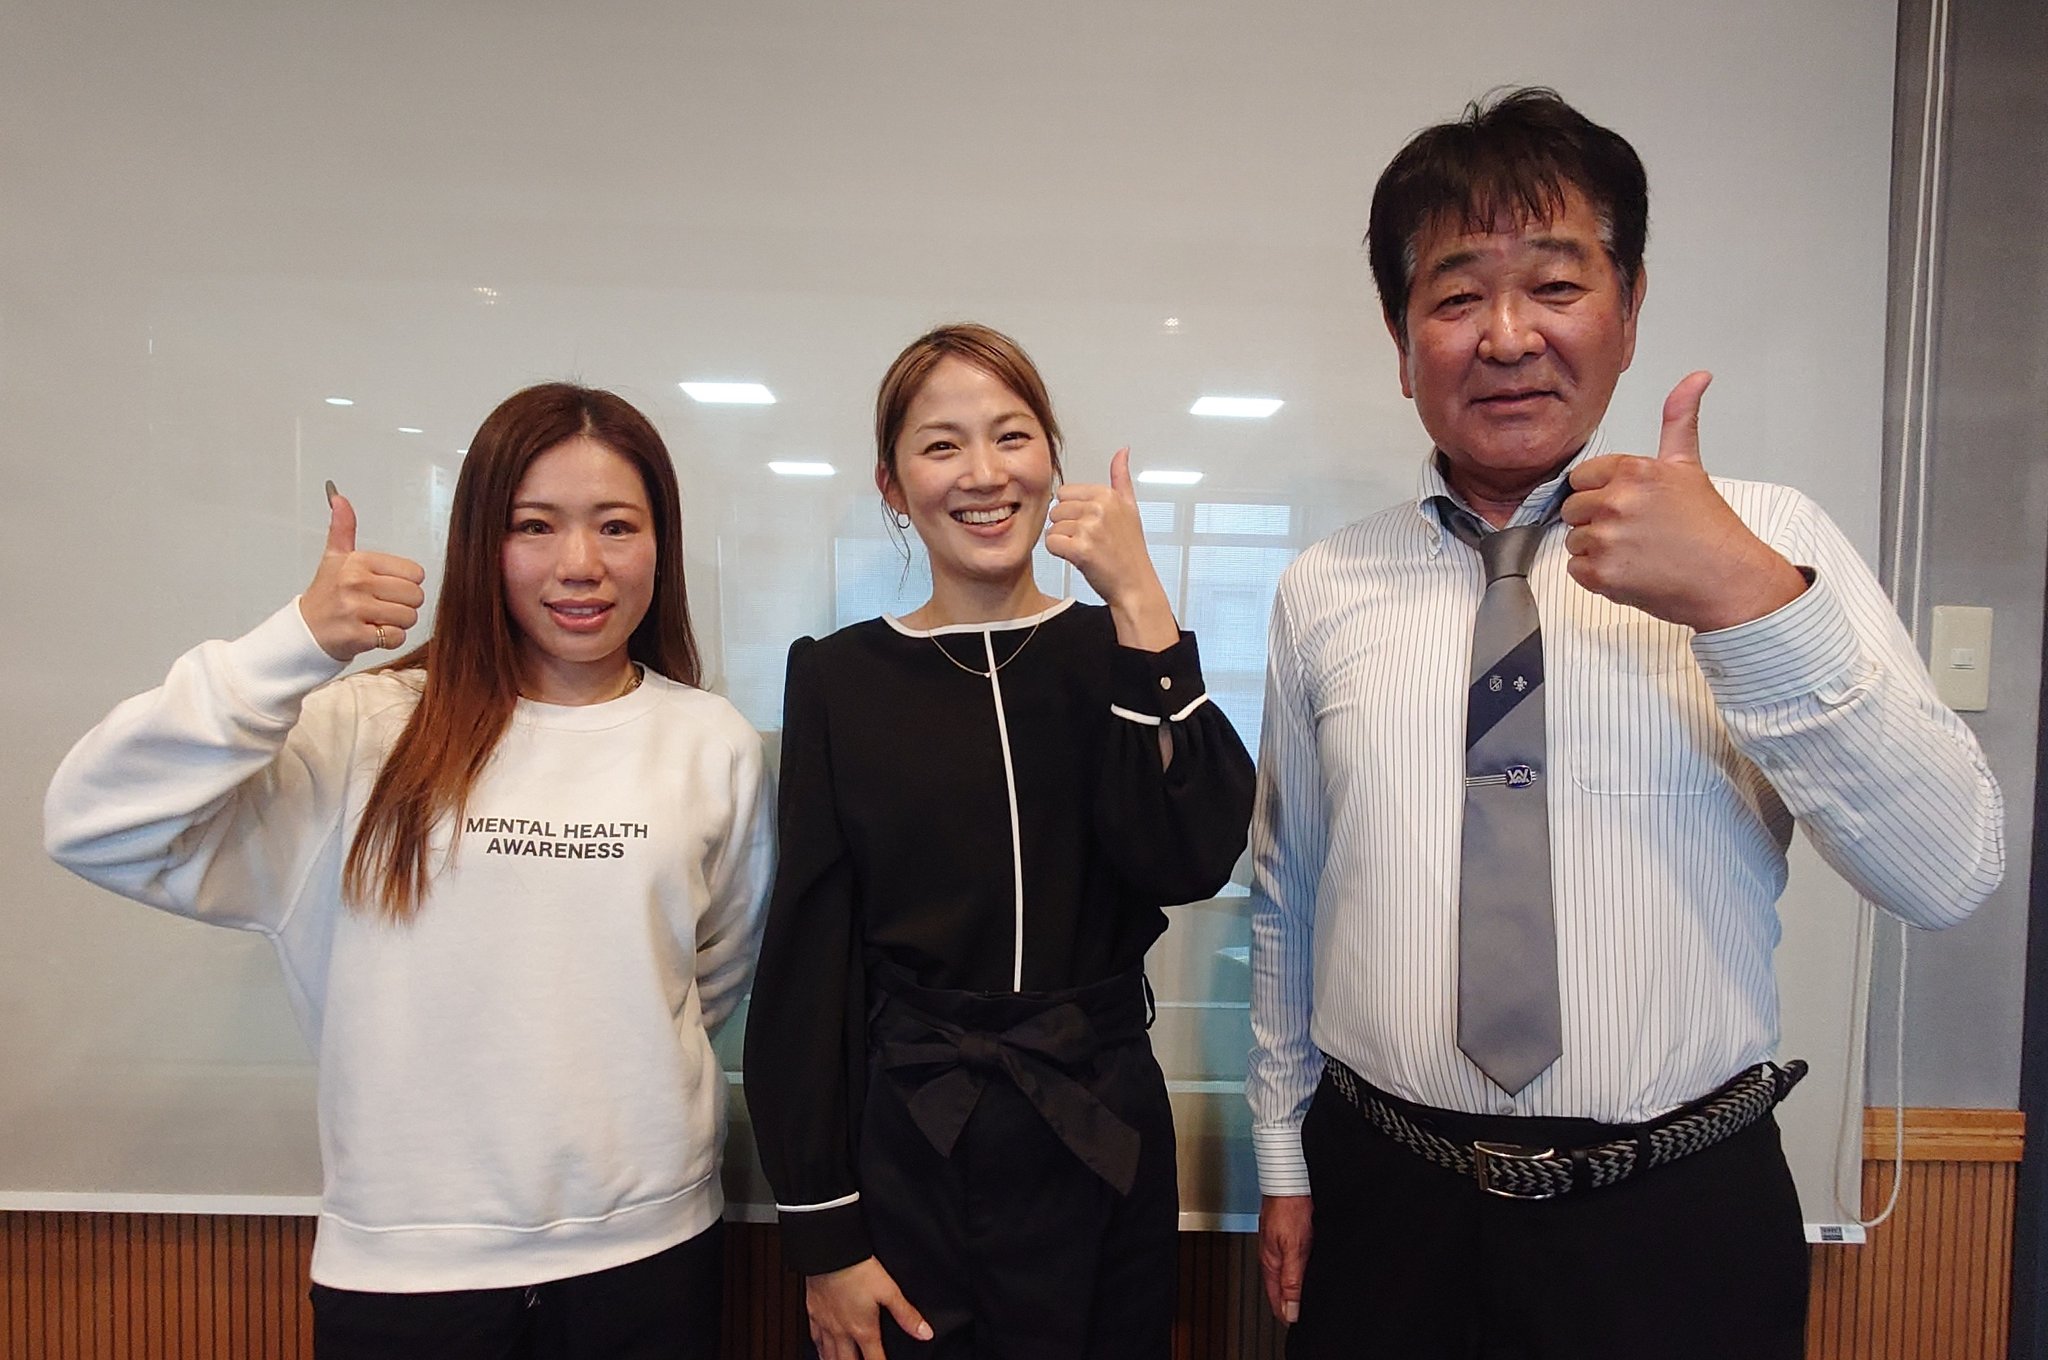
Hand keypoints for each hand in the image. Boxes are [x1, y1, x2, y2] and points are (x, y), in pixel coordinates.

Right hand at [298, 484, 427, 662]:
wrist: (305, 631)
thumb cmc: (326, 595)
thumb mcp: (334, 558)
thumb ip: (342, 528)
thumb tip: (339, 497)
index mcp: (358, 562)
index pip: (415, 573)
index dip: (405, 583)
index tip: (384, 588)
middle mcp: (356, 583)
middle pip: (415, 596)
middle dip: (403, 605)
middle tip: (381, 606)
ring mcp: (356, 610)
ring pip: (409, 617)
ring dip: (397, 623)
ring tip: (375, 619)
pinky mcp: (357, 636)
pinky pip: (396, 637)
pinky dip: (388, 640)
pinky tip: (371, 633)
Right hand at [805, 1257, 932, 1359]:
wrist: (829, 1253)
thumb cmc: (857, 1270)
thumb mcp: (889, 1291)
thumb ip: (906, 1315)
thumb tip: (925, 1332)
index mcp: (863, 1329)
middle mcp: (843, 1332)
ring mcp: (826, 1324)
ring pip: (829, 1356)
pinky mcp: (813, 1313)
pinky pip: (815, 1339)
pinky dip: (820, 1351)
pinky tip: (822, 1352)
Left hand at [1044, 448, 1177, 649]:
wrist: (1135, 585)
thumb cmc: (1129, 551)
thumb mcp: (1130, 508)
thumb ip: (1121, 478)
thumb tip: (1122, 451)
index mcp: (1108, 495)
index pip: (1065, 493)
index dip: (1073, 512)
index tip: (1091, 526)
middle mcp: (1100, 508)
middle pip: (1056, 510)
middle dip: (1067, 527)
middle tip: (1089, 541)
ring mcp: (1090, 528)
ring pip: (1053, 527)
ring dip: (1064, 541)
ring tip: (1086, 550)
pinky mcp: (1081, 549)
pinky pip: (1051, 543)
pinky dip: (1059, 553)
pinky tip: (1078, 558)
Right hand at [1259, 1194, 1311, 1323]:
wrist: (1291, 1178)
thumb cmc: (1289, 1208)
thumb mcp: (1294, 1249)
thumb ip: (1292, 1280)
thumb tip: (1291, 1310)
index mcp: (1271, 1263)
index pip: (1276, 1301)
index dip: (1288, 1315)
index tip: (1299, 1325)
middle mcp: (1274, 1256)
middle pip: (1282, 1289)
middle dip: (1293, 1303)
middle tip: (1307, 1315)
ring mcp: (1281, 1244)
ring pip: (1290, 1274)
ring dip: (1299, 1287)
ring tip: (1310, 1297)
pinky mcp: (1290, 1234)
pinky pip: (1296, 1260)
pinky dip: (1303, 1269)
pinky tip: (1312, 1268)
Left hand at [1561, 373, 1806, 632]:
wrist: (1728, 580)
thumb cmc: (1710, 529)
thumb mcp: (1689, 466)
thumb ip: (1679, 420)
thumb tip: (1697, 376)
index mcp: (1633, 471)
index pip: (1582, 477)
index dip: (1602, 492)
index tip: (1628, 505)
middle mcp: (1616, 501)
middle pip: (1573, 508)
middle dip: (1597, 519)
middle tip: (1636, 531)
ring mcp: (1607, 538)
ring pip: (1574, 540)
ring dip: (1597, 549)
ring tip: (1637, 552)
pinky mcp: (1602, 573)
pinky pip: (1576, 570)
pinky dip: (1597, 575)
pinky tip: (1630, 571)